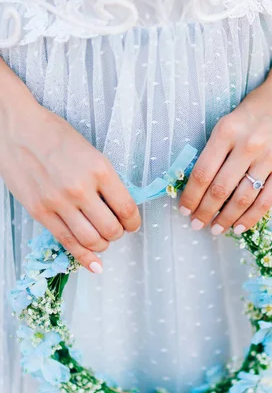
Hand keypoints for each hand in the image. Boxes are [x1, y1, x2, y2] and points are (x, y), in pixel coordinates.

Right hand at [0, 86, 139, 272]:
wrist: (17, 129)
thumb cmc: (55, 135)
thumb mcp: (91, 152)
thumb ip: (105, 181)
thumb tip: (119, 208)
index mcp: (100, 169)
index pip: (127, 209)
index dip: (133, 222)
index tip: (132, 224)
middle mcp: (80, 188)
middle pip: (111, 229)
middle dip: (118, 233)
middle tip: (116, 229)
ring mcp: (58, 202)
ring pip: (91, 240)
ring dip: (102, 245)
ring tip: (101, 238)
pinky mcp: (40, 212)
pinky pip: (67, 242)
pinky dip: (84, 256)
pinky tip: (94, 263)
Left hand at [179, 79, 271, 234]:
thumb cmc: (257, 108)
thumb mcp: (229, 121)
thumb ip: (216, 150)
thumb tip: (199, 185)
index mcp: (226, 132)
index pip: (202, 172)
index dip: (191, 196)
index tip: (184, 209)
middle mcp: (247, 145)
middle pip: (220, 189)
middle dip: (205, 212)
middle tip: (197, 224)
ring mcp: (269, 158)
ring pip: (242, 198)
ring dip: (226, 218)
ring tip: (216, 229)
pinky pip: (266, 200)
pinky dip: (250, 218)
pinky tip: (240, 226)